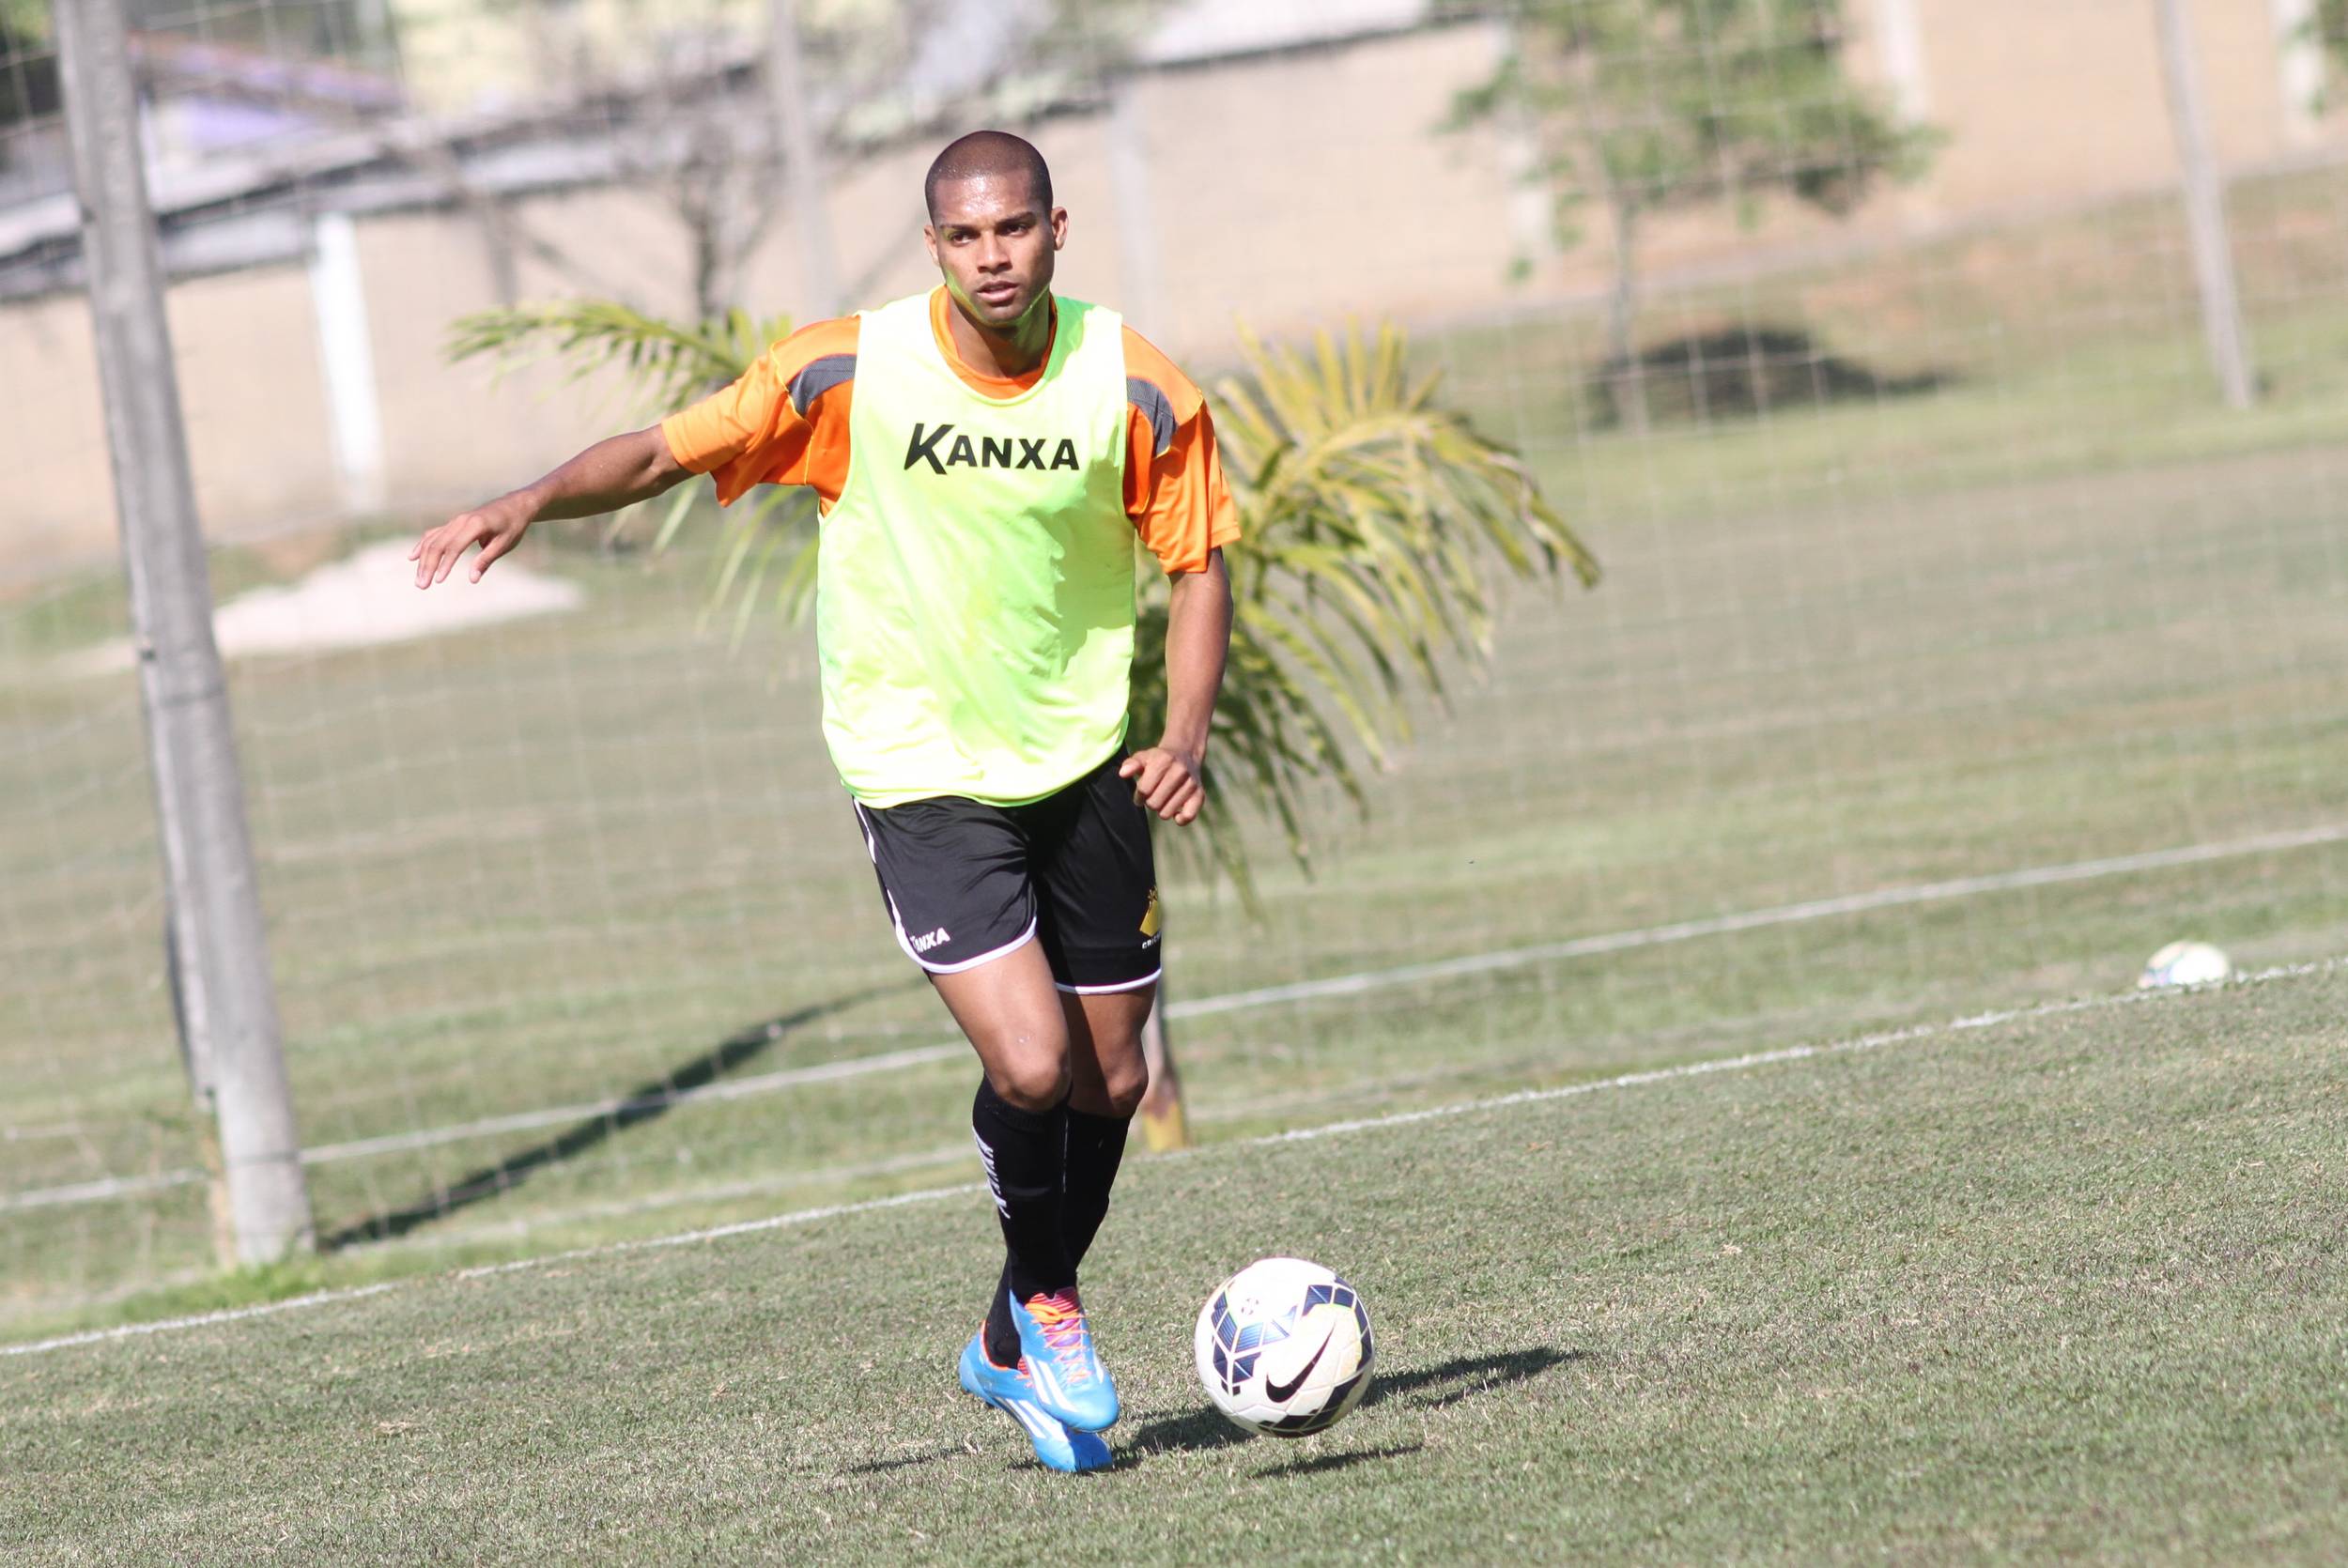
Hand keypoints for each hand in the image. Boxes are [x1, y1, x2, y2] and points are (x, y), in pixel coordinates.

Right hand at [411, 497, 532, 587]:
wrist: (515, 505)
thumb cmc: (513, 526)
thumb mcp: (504, 544)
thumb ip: (486, 560)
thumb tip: (473, 579)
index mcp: (475, 525)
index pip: (455, 546)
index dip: (445, 564)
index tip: (439, 580)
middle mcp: (461, 520)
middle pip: (438, 544)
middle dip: (428, 565)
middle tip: (422, 586)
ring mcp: (456, 521)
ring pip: (433, 540)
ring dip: (423, 560)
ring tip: (419, 580)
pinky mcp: (454, 523)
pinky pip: (434, 534)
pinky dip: (423, 545)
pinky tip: (413, 557)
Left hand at [1119, 746, 1204, 824]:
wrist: (1185, 754)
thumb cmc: (1158, 759)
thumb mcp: (1143, 757)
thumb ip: (1131, 764)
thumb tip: (1123, 773)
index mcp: (1164, 761)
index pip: (1144, 790)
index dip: (1139, 795)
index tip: (1141, 794)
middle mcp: (1180, 771)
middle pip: (1154, 803)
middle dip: (1150, 802)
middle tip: (1152, 796)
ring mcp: (1191, 784)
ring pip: (1167, 813)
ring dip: (1161, 810)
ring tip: (1163, 799)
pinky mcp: (1199, 795)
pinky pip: (1188, 816)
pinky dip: (1179, 819)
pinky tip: (1175, 812)